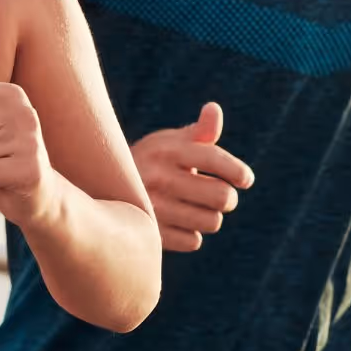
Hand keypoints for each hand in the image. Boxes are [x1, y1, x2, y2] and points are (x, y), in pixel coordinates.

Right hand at [133, 102, 253, 251]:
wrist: (104, 191)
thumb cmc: (153, 163)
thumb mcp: (171, 142)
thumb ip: (200, 131)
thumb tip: (213, 109)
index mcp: (166, 149)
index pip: (214, 159)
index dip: (238, 172)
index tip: (246, 180)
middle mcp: (157, 177)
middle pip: (222, 197)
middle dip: (227, 198)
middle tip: (221, 198)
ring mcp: (152, 208)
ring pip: (212, 222)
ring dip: (210, 218)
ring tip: (196, 210)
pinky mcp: (150, 234)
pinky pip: (193, 241)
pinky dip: (191, 235)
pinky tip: (179, 225)